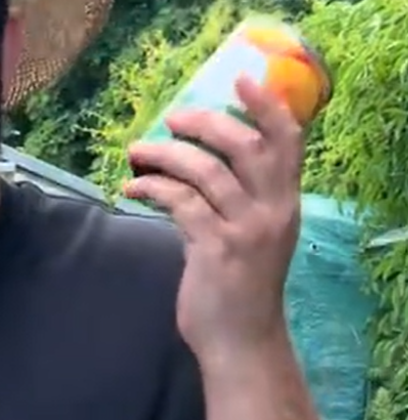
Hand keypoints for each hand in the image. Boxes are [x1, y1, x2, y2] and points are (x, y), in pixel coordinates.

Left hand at [122, 76, 302, 362]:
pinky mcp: (215, 249)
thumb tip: (195, 162)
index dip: (268, 107)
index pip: (288, 143)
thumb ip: (238, 199)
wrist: (240, 340)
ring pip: (206, 172)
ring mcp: (245, 231)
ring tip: (136, 152)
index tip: (243, 79)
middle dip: (205, 124)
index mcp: (285, 203)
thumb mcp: (253, 235)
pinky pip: (180, 203)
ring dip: (165, 156)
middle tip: (172, 119)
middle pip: (245, 147)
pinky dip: (152, 188)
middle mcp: (272, 212)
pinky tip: (131, 189)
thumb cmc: (240, 285)